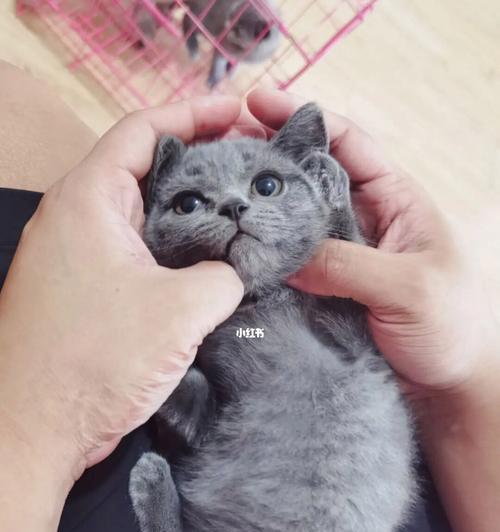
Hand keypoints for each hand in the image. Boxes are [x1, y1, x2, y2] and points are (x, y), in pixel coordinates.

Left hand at [0, 95, 243, 488]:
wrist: (35, 433)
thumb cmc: (95, 361)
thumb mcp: (180, 310)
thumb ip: (223, 275)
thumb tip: (235, 269)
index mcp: (88, 201)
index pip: (141, 131)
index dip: (192, 113)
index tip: (237, 113)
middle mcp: (79, 218)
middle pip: (145, 167)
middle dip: (199, 159)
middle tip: (249, 163)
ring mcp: (83, 254)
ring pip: (146, 211)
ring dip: (190, 206)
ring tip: (240, 206)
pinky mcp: (91, 286)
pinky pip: (142, 249)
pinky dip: (177, 245)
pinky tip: (213, 257)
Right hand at [247, 88, 499, 396]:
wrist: (448, 381)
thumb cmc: (451, 325)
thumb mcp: (409, 287)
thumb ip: (347, 265)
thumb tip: (282, 255)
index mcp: (393, 199)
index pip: (347, 142)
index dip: (303, 117)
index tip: (257, 102)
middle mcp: (360, 219)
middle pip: (308, 173)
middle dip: (267, 153)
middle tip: (217, 145)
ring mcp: (338, 252)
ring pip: (291, 216)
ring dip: (258, 202)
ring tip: (214, 188)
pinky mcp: (322, 285)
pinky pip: (287, 259)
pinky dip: (261, 250)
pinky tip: (231, 246)